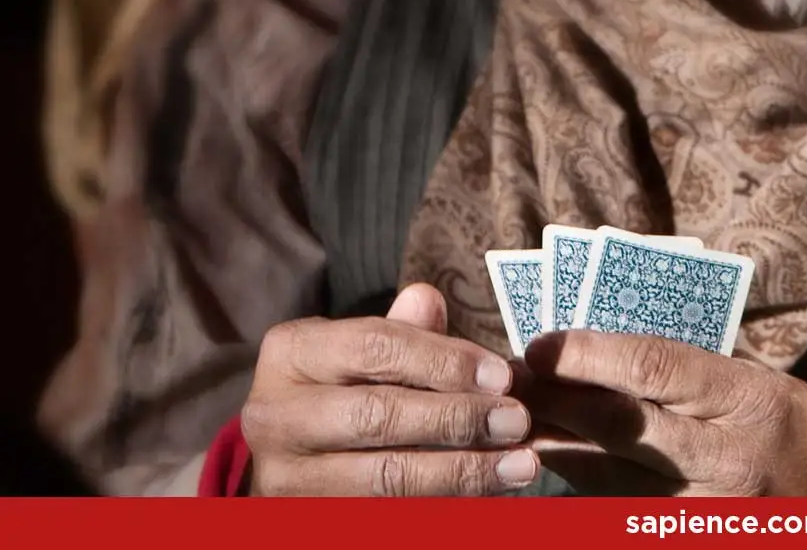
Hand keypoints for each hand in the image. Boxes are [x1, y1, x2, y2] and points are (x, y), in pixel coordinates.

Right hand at [241, 285, 539, 495]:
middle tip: (517, 420)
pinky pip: (385, 513)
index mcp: (291, 352)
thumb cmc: (343, 388)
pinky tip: (488, 492)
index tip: (503, 375)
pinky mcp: (307, 519)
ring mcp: (284, 477)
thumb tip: (429, 299)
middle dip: (458, 418)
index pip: (375, 347)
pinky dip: (444, 502)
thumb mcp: (361, 350)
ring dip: (462, 471)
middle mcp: (274, 415)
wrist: (292, 460)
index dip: (445, 361)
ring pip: (384, 476)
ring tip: (520, 465)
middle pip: (378, 415)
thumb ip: (402, 331)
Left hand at [520, 331, 806, 496]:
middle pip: (618, 423)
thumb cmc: (798, 436)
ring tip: (515, 416)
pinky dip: (581, 482)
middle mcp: (727, 459)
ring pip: (605, 475)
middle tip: (507, 378)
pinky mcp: (686, 537)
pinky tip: (554, 459)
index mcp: (751, 401)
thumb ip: (694, 370)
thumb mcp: (764, 384)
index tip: (543, 343)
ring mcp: (706, 510)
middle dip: (553, 398)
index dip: (589, 352)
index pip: (656, 366)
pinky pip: (616, 510)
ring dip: (553, 443)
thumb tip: (606, 347)